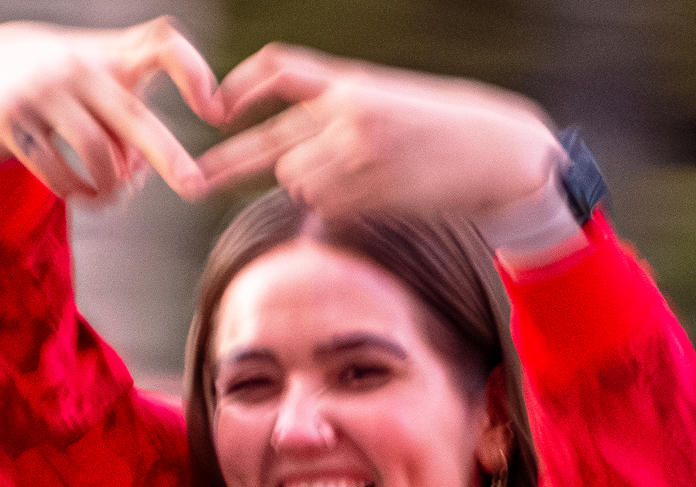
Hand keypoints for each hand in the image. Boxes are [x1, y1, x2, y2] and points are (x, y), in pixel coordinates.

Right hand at [0, 17, 222, 203]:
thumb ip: (128, 125)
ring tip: (112, 196)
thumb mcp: (100, 87)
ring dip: (111, 188)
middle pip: (131, 114)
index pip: (162, 44)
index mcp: (111, 54)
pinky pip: (57, 172)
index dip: (193, 73)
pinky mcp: (12, 120)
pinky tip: (83, 195)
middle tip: (194, 187)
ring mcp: (43, 91)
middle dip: (167, 155)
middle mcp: (79, 67)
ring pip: (95, 154)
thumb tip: (139, 174)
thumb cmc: (63, 86)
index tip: (216, 112)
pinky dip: (77, 194)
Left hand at [195, 45, 561, 222]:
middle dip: (229, 165)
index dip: (241, 86)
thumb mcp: (391, 102)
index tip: (215, 106)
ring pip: (300, 183)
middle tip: (192, 180)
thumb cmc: (449, 130)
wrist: (503, 156)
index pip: (280, 71)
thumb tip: (289, 167)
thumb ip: (338, 119)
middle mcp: (349, 117)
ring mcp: (358, 159)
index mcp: (353, 83)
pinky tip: (380, 192)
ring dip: (314, 187)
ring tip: (368, 176)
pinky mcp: (371, 195)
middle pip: (272, 147)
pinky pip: (329, 207)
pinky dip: (340, 205)